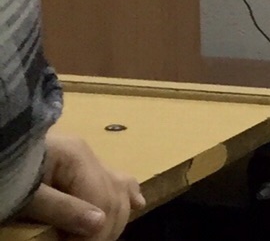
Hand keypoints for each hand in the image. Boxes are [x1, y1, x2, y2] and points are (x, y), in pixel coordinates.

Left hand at [20, 131, 143, 238]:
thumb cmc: (5, 175)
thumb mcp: (27, 195)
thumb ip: (62, 208)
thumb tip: (100, 224)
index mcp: (78, 158)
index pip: (102, 201)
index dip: (93, 235)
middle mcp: (89, 156)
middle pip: (114, 196)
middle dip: (105, 229)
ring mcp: (88, 159)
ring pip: (119, 188)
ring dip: (115, 217)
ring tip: (98, 240)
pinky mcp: (82, 165)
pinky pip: (115, 177)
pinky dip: (126, 192)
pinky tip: (138, 204)